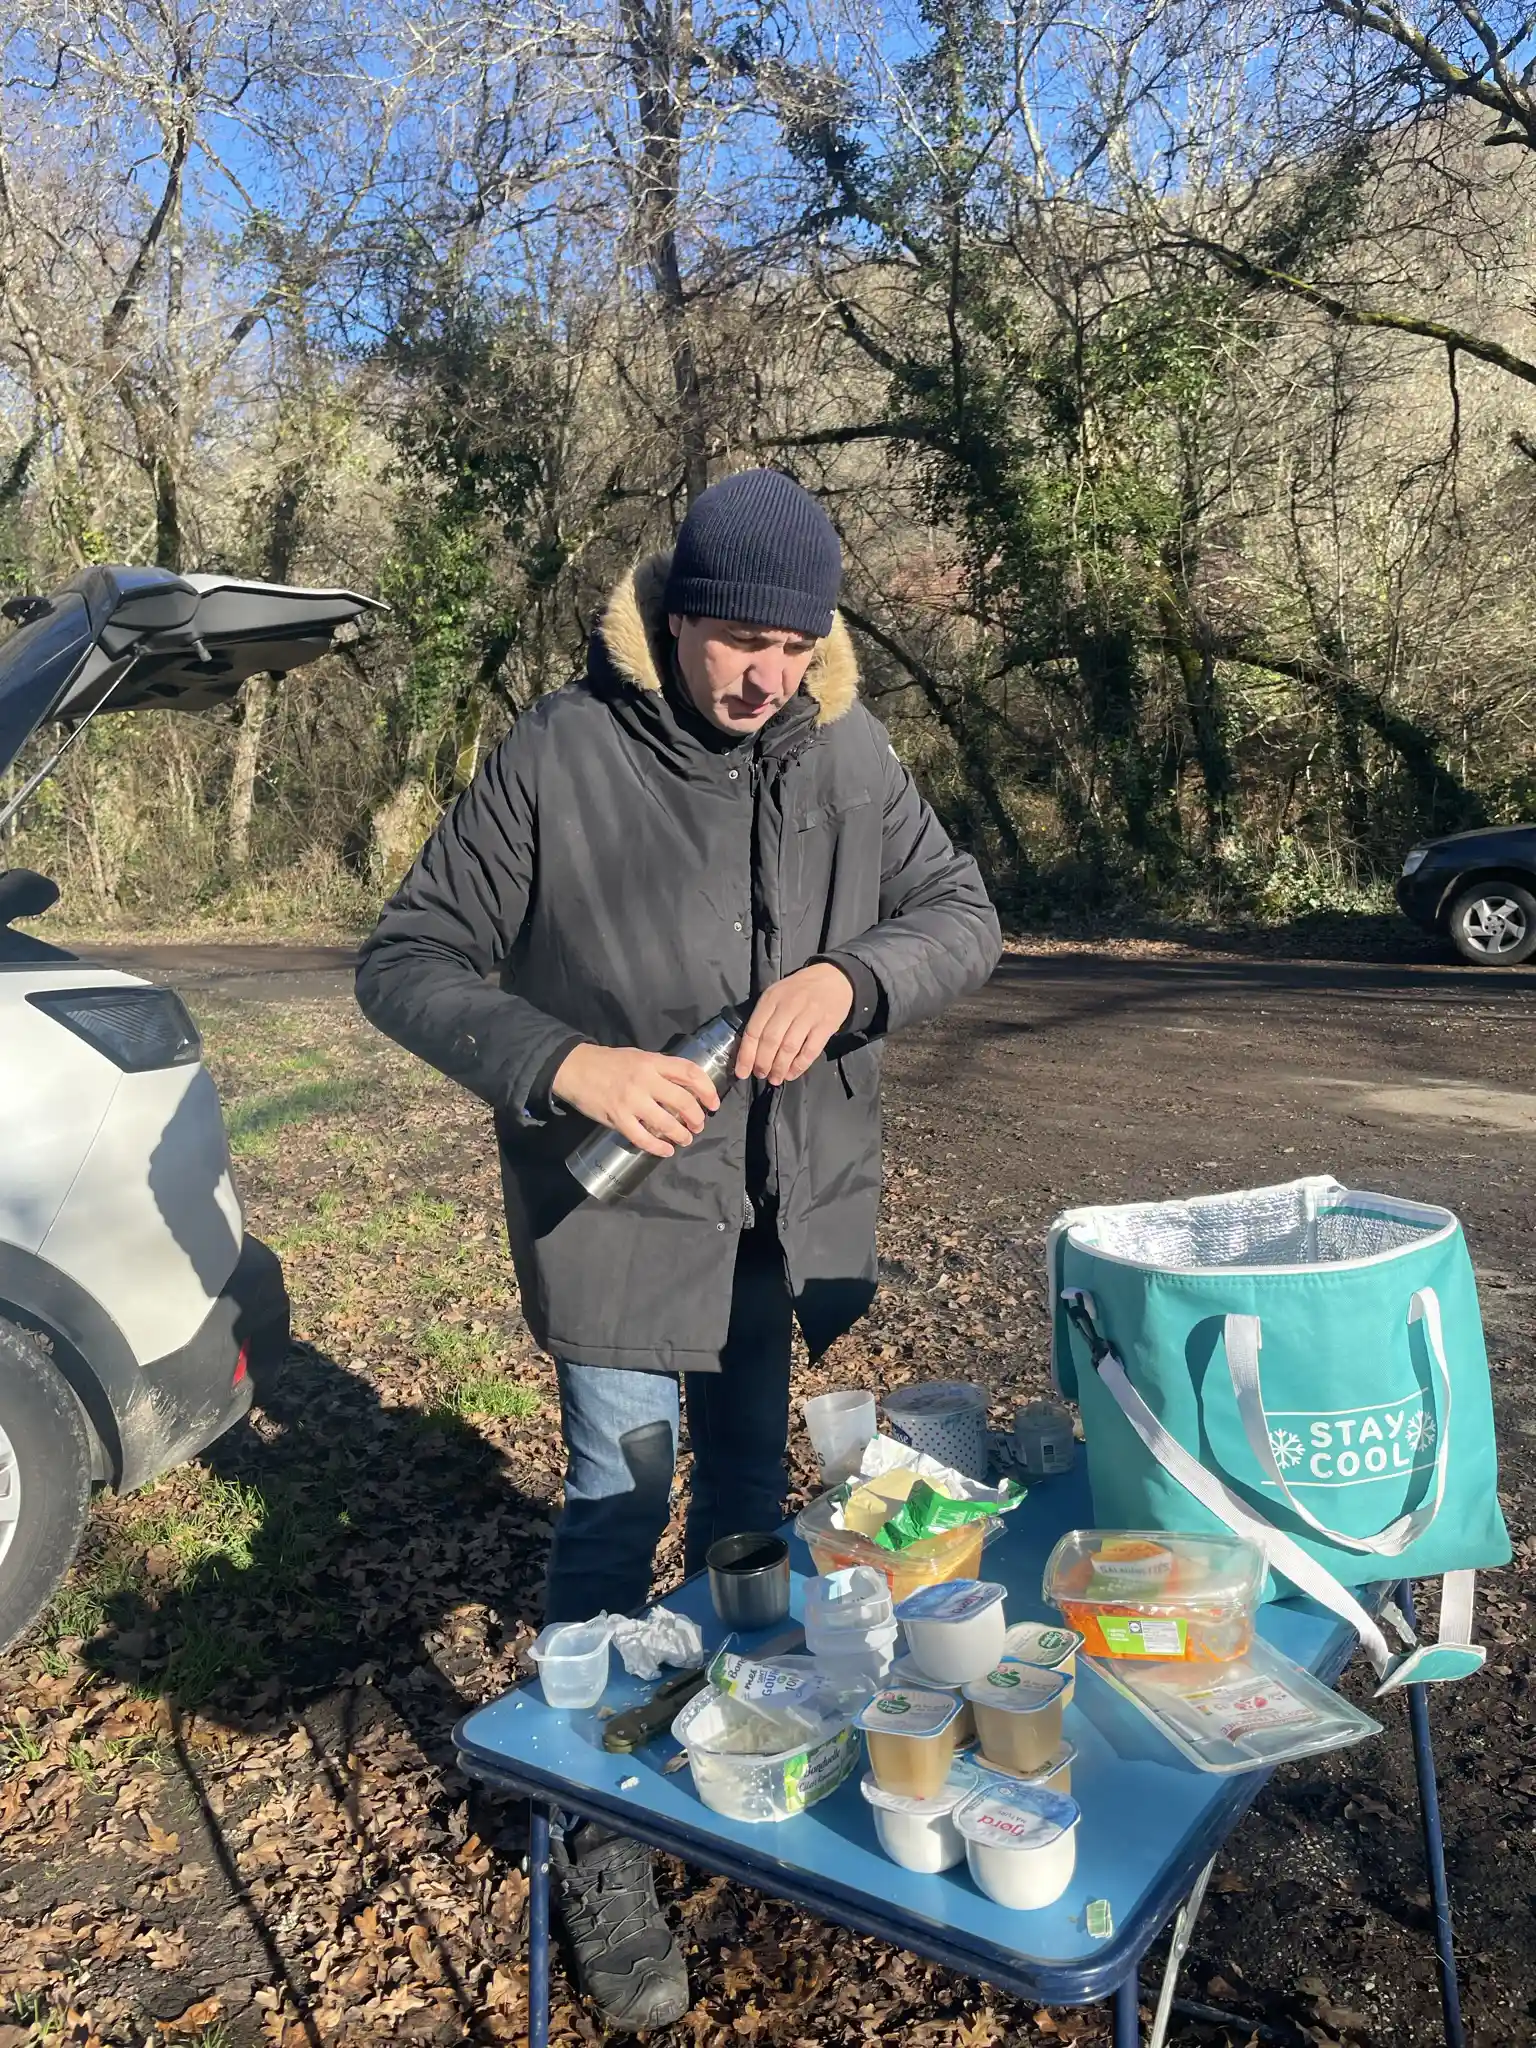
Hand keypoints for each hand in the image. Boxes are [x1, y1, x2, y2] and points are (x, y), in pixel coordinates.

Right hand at [552, 1043, 720, 1157]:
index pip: (689, 1072)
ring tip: (685, 1139)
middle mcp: (645, 1080)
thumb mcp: (639, 1057)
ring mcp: (631, 1101)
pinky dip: (658, 1147)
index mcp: (652, 1062)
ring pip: (666, 1122)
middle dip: (696, 1117)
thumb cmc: (609, 1062)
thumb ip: (661, 1070)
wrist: (574, 1068)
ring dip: (681, 1134)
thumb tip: (685, 1087)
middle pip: (682, 1100)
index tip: (713, 1103)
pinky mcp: (618, 1118)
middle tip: (699, 1125)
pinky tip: (665, 1151)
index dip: (707, 1089)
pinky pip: (643, 1137)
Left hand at [736, 964, 854, 1084]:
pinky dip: (799, 1066)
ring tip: (775, 1079)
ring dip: (780, 1068)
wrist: (834, 977)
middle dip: (763, 1063)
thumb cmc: (800, 990)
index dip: (746, 1055)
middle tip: (761, 1075)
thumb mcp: (777, 995)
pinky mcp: (826, 1025)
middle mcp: (788, 1006)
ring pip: (789, 1048)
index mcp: (771, 999)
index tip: (742, 1072)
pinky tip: (792, 1074)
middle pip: (770, 1041)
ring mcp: (809, 1015)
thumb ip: (764, 1017)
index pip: (754, 1030)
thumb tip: (750, 1050)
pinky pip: (810, 1051)